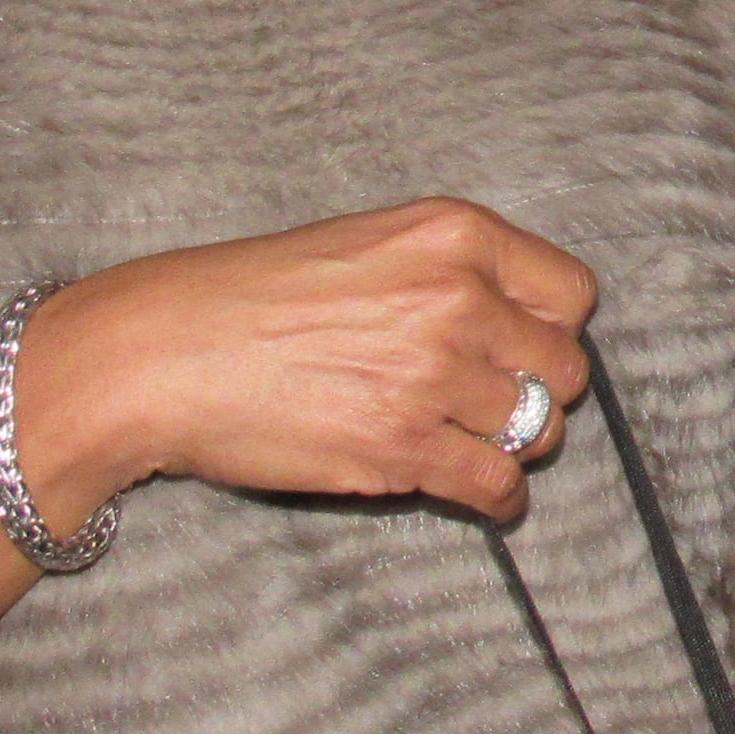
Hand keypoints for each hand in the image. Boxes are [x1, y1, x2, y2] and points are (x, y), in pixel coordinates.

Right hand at [18, 196, 597, 526]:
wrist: (162, 352)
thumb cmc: (249, 295)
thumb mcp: (363, 244)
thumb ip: (447, 272)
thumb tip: (516, 325)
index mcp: (453, 234)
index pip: (572, 294)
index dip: (551, 328)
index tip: (522, 346)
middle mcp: (457, 298)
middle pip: (566, 369)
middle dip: (538, 391)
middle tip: (490, 401)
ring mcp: (434, 375)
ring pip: (539, 431)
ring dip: (512, 445)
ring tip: (470, 442)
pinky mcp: (403, 447)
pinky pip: (497, 485)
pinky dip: (498, 499)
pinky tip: (478, 493)